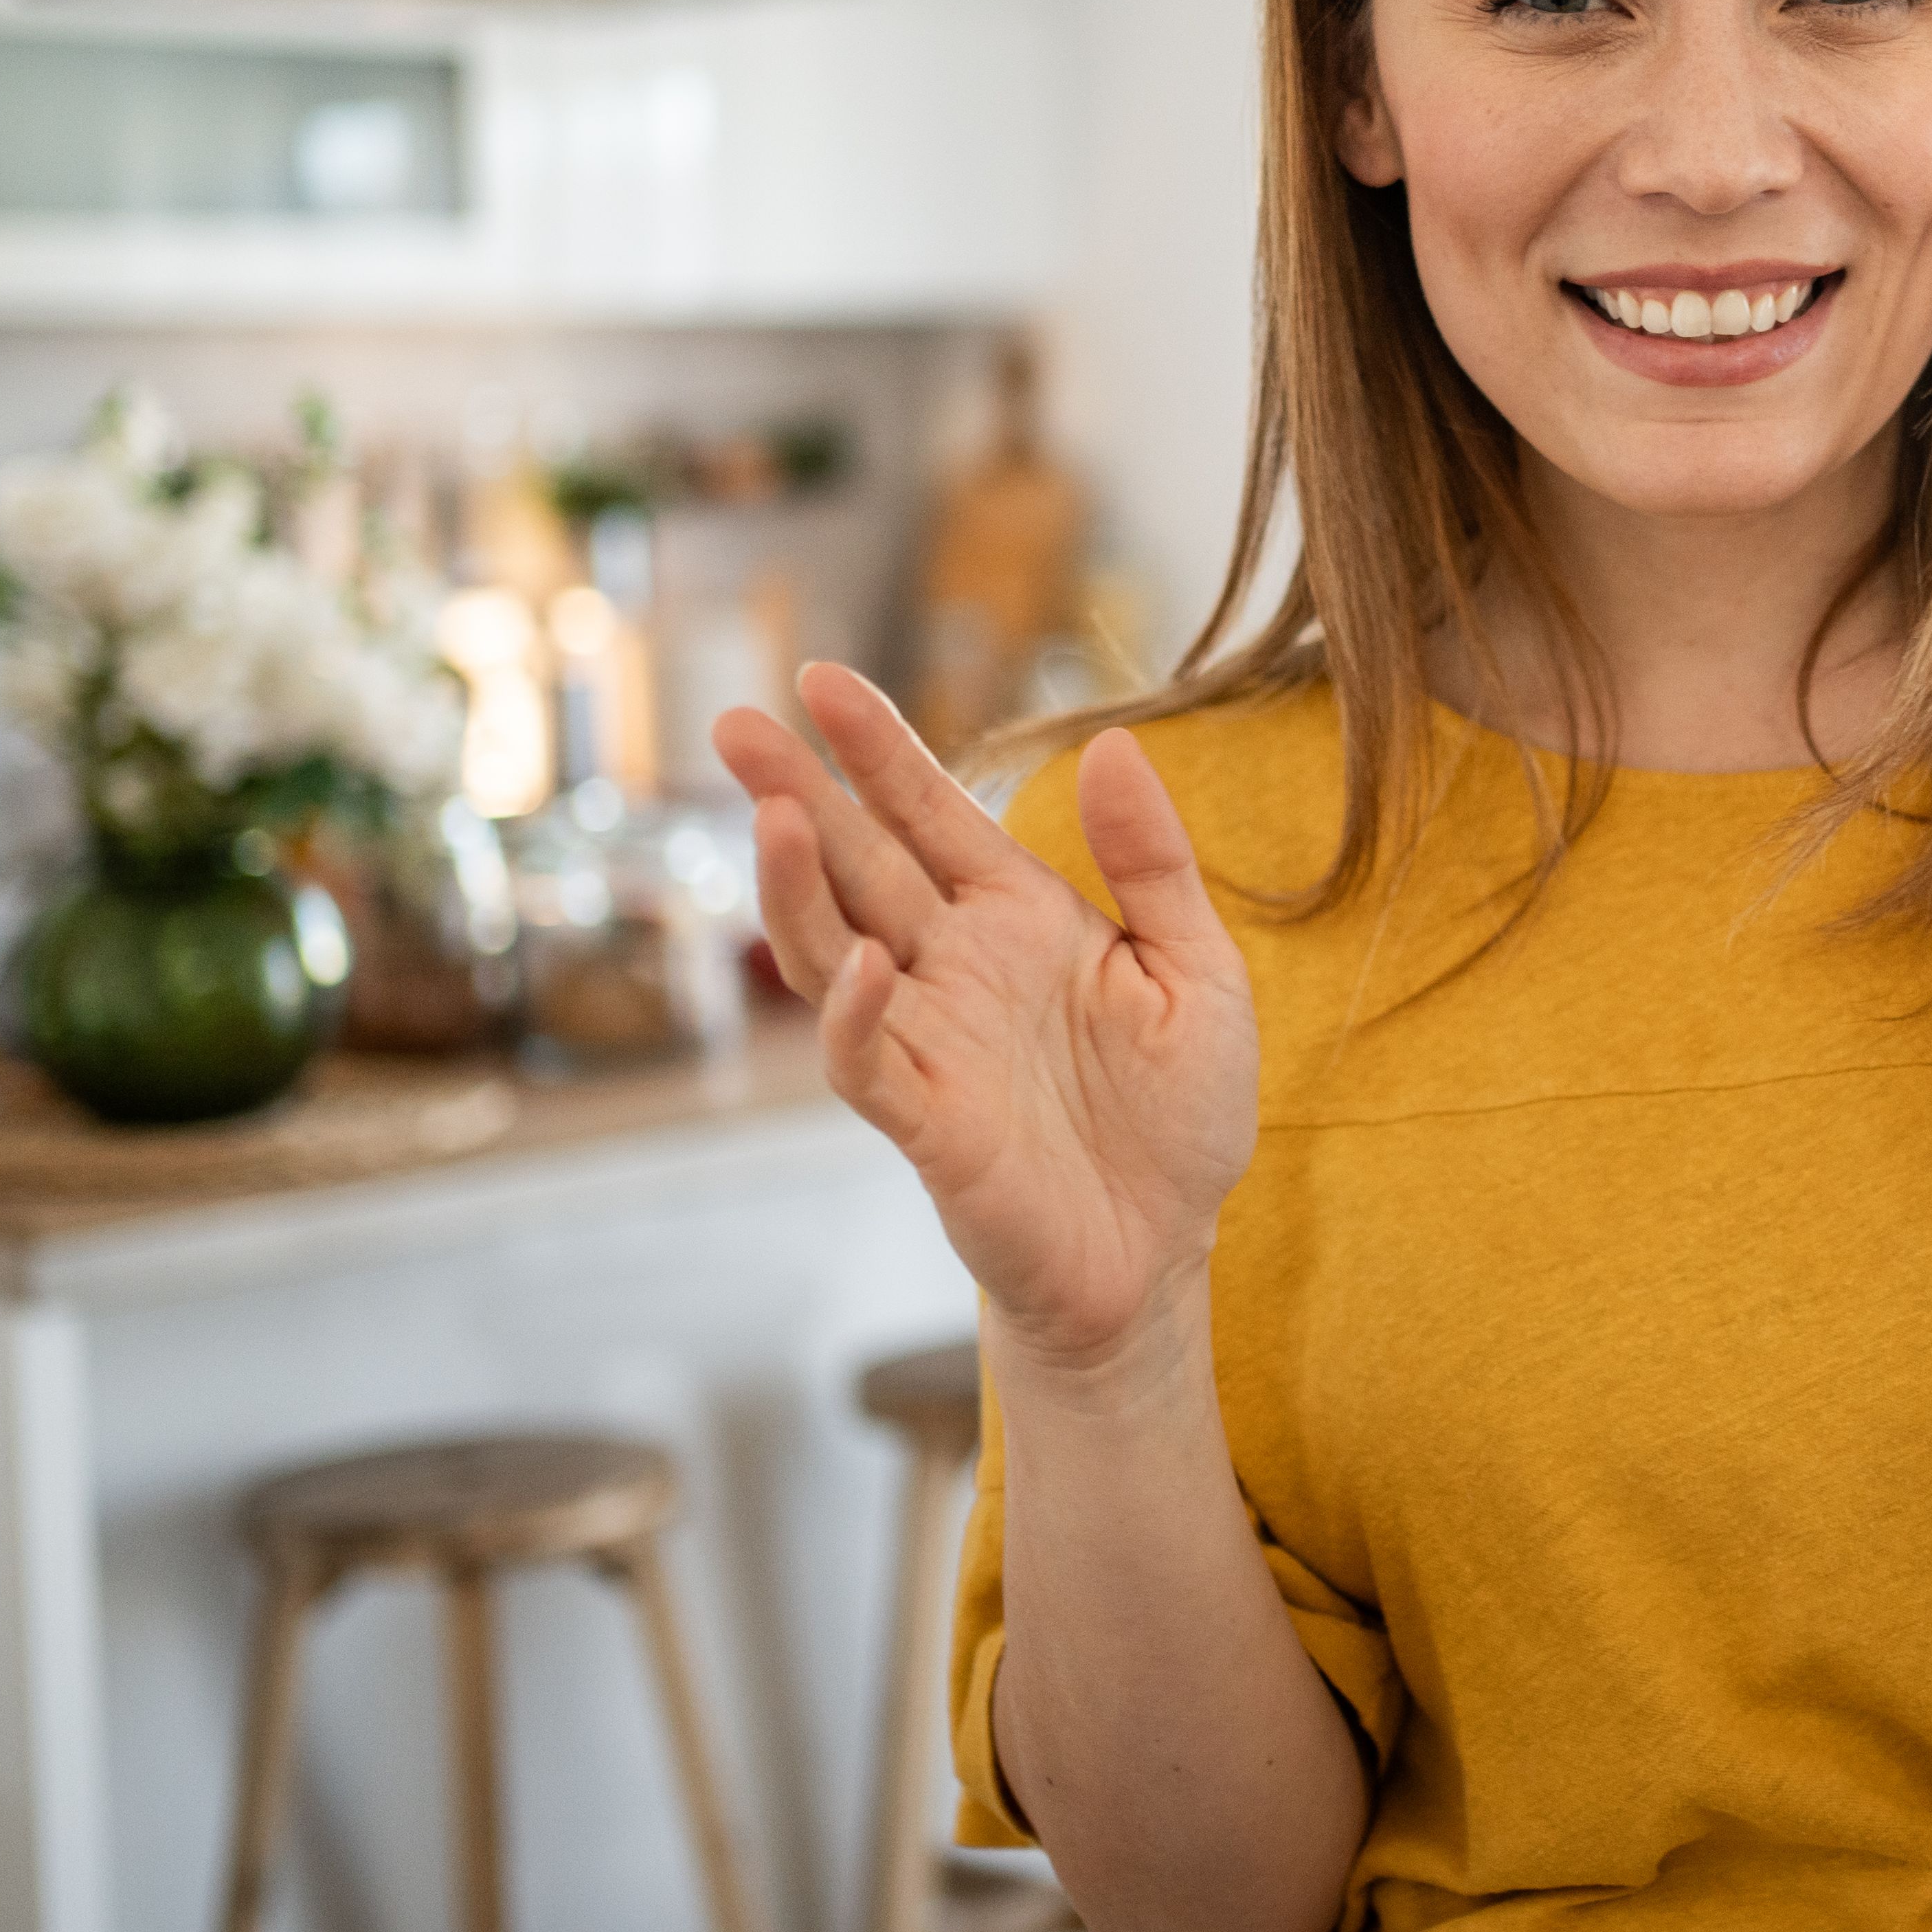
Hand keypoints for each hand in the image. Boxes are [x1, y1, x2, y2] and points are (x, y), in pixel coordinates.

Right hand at [717, 666, 1259, 1374]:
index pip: (932, 813)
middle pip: (859, 863)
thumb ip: (1153, 863)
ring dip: (800, 885)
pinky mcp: (926, 1122)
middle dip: (797, 791)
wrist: (1161, 1253)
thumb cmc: (1178, 1118)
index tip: (821, 679)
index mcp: (1018, 918)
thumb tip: (1112, 741)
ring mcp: (931, 1041)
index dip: (877, 749)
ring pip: (834, 948)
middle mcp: (956, 968)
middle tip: (733, 723)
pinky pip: (868, 1059)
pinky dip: (852, 1010)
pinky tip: (858, 960)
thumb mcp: (1198, 970)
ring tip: (772, 811)